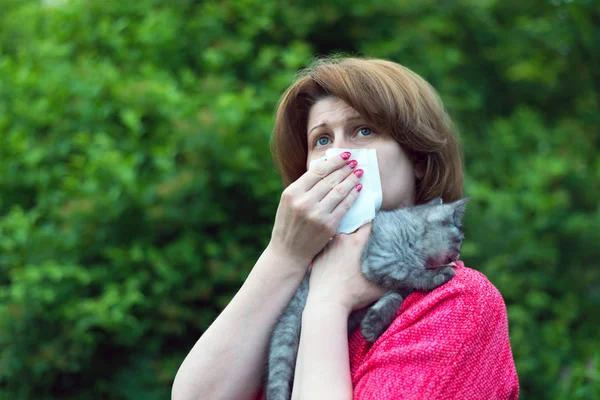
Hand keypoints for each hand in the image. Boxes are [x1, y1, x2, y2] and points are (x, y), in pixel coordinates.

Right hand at [268, 151, 362, 266]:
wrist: (288, 252)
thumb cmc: (288, 224)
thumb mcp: (288, 202)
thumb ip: (303, 187)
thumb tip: (325, 168)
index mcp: (292, 193)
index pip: (317, 171)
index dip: (334, 162)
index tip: (345, 156)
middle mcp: (304, 202)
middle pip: (330, 179)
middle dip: (345, 169)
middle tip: (355, 162)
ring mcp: (317, 214)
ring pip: (339, 191)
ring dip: (352, 180)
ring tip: (359, 173)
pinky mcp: (328, 225)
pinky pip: (344, 206)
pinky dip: (353, 196)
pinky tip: (358, 189)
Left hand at [306, 223, 385, 312]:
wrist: (327, 303)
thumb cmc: (354, 295)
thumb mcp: (381, 287)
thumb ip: (394, 275)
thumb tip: (406, 271)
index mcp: (357, 242)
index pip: (368, 222)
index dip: (373, 224)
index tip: (376, 229)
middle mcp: (342, 238)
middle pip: (353, 226)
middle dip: (359, 231)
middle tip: (363, 241)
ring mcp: (328, 245)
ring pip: (340, 236)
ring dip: (345, 241)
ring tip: (349, 251)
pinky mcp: (318, 253)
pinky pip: (328, 246)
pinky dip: (333, 250)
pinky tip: (336, 260)